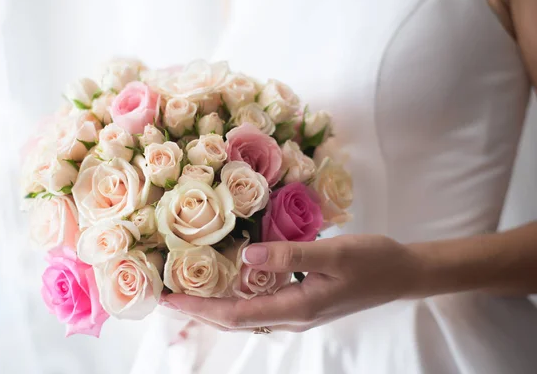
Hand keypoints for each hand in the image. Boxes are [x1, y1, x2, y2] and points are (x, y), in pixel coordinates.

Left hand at [159, 234, 422, 331]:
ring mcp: (299, 310)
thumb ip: (290, 255)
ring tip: (189, 289)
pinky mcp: (304, 299)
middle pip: (236, 319)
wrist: (403, 272)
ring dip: (216, 305)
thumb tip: (246, 256)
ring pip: (247, 313)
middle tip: (168, 296)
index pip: (236, 314)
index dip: (200, 308)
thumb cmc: (372, 260)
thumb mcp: (334, 253)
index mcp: (296, 308)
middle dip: (200, 310)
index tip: (168, 300)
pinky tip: (231, 280)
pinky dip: (239, 295)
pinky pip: (262, 302)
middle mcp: (292, 315)